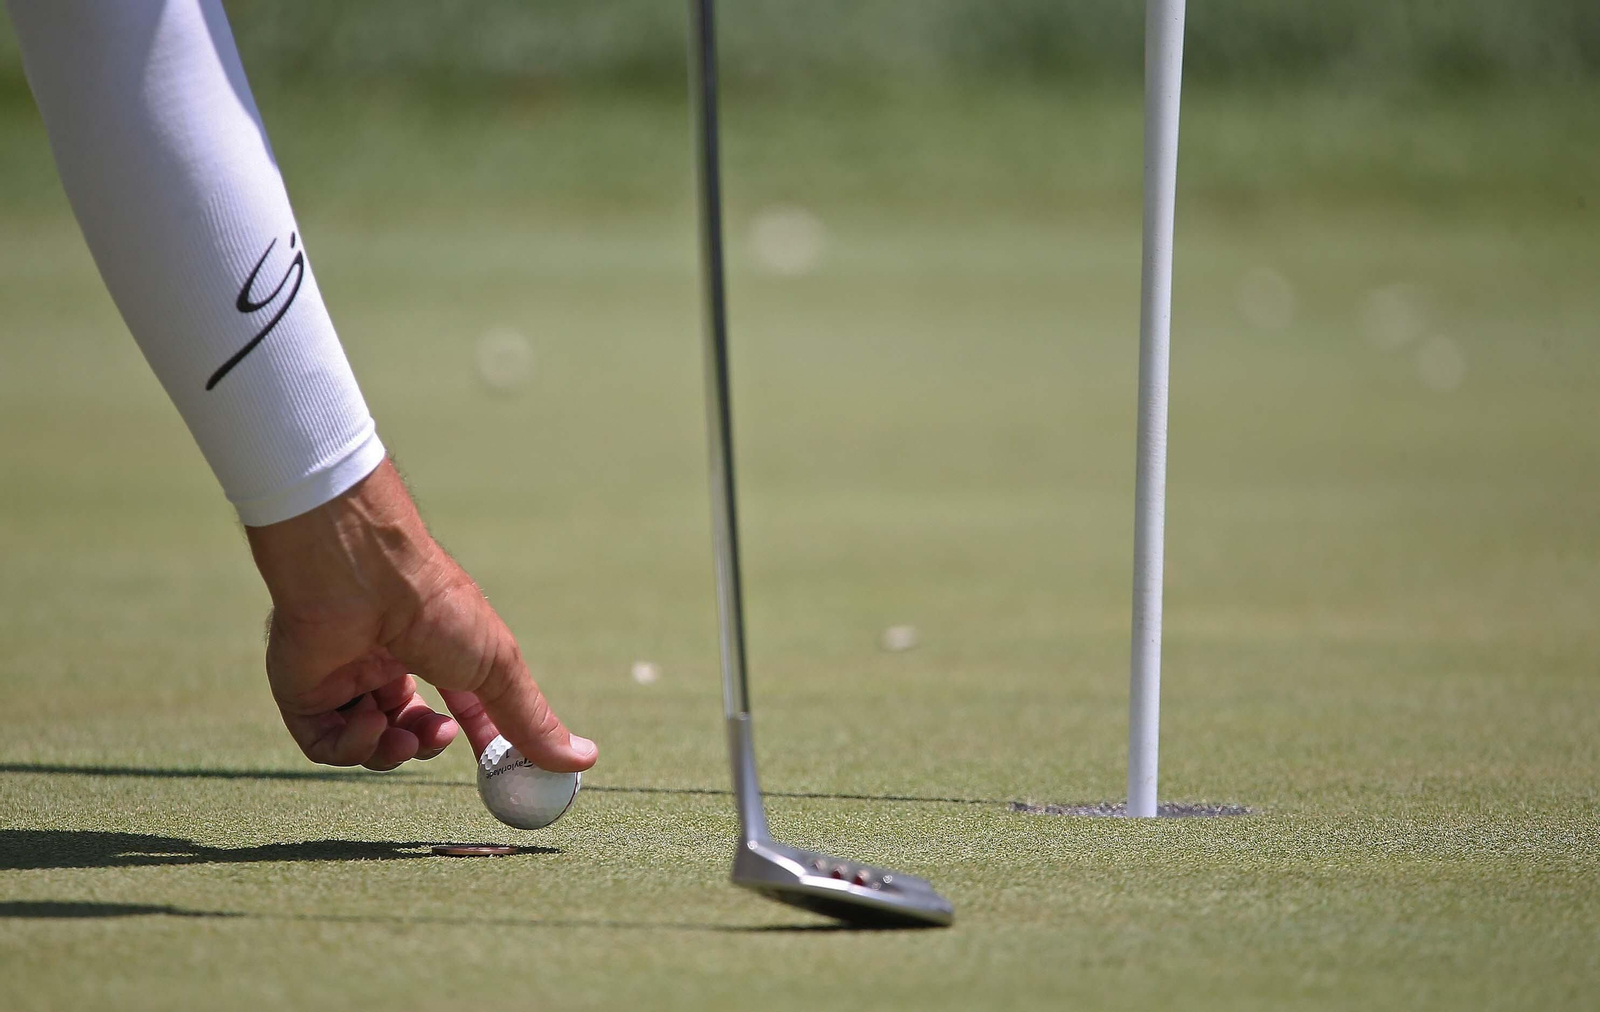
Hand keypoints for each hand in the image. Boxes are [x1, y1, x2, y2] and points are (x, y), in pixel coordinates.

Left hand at [244, 459, 596, 772]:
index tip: (497, 766)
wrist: (363, 578)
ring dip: (392, 750)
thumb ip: (532, 720)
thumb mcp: (499, 669)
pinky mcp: (302, 692)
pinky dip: (352, 747)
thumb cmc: (435, 609)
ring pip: (367, 741)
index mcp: (434, 645)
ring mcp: (343, 675)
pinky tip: (369, 722)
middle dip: (426, 743)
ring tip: (405, 734)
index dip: (479, 737)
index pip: (460, 703)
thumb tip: (585, 761)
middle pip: (407, 726)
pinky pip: (325, 743)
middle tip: (441, 738)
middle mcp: (386, 658)